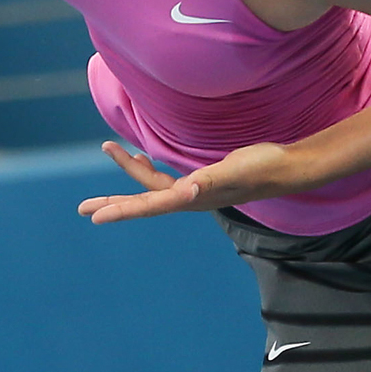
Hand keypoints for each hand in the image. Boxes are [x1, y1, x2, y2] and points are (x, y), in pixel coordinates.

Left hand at [77, 141, 298, 224]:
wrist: (288, 168)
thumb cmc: (263, 167)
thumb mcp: (235, 170)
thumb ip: (209, 180)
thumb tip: (185, 190)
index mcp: (193, 199)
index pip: (149, 205)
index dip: (120, 209)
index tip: (93, 216)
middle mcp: (190, 199)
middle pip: (144, 201)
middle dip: (113, 202)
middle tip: (82, 208)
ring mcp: (196, 191)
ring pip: (153, 188)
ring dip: (131, 176)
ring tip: (111, 155)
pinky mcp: (203, 180)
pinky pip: (167, 179)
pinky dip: (150, 169)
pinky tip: (145, 158)